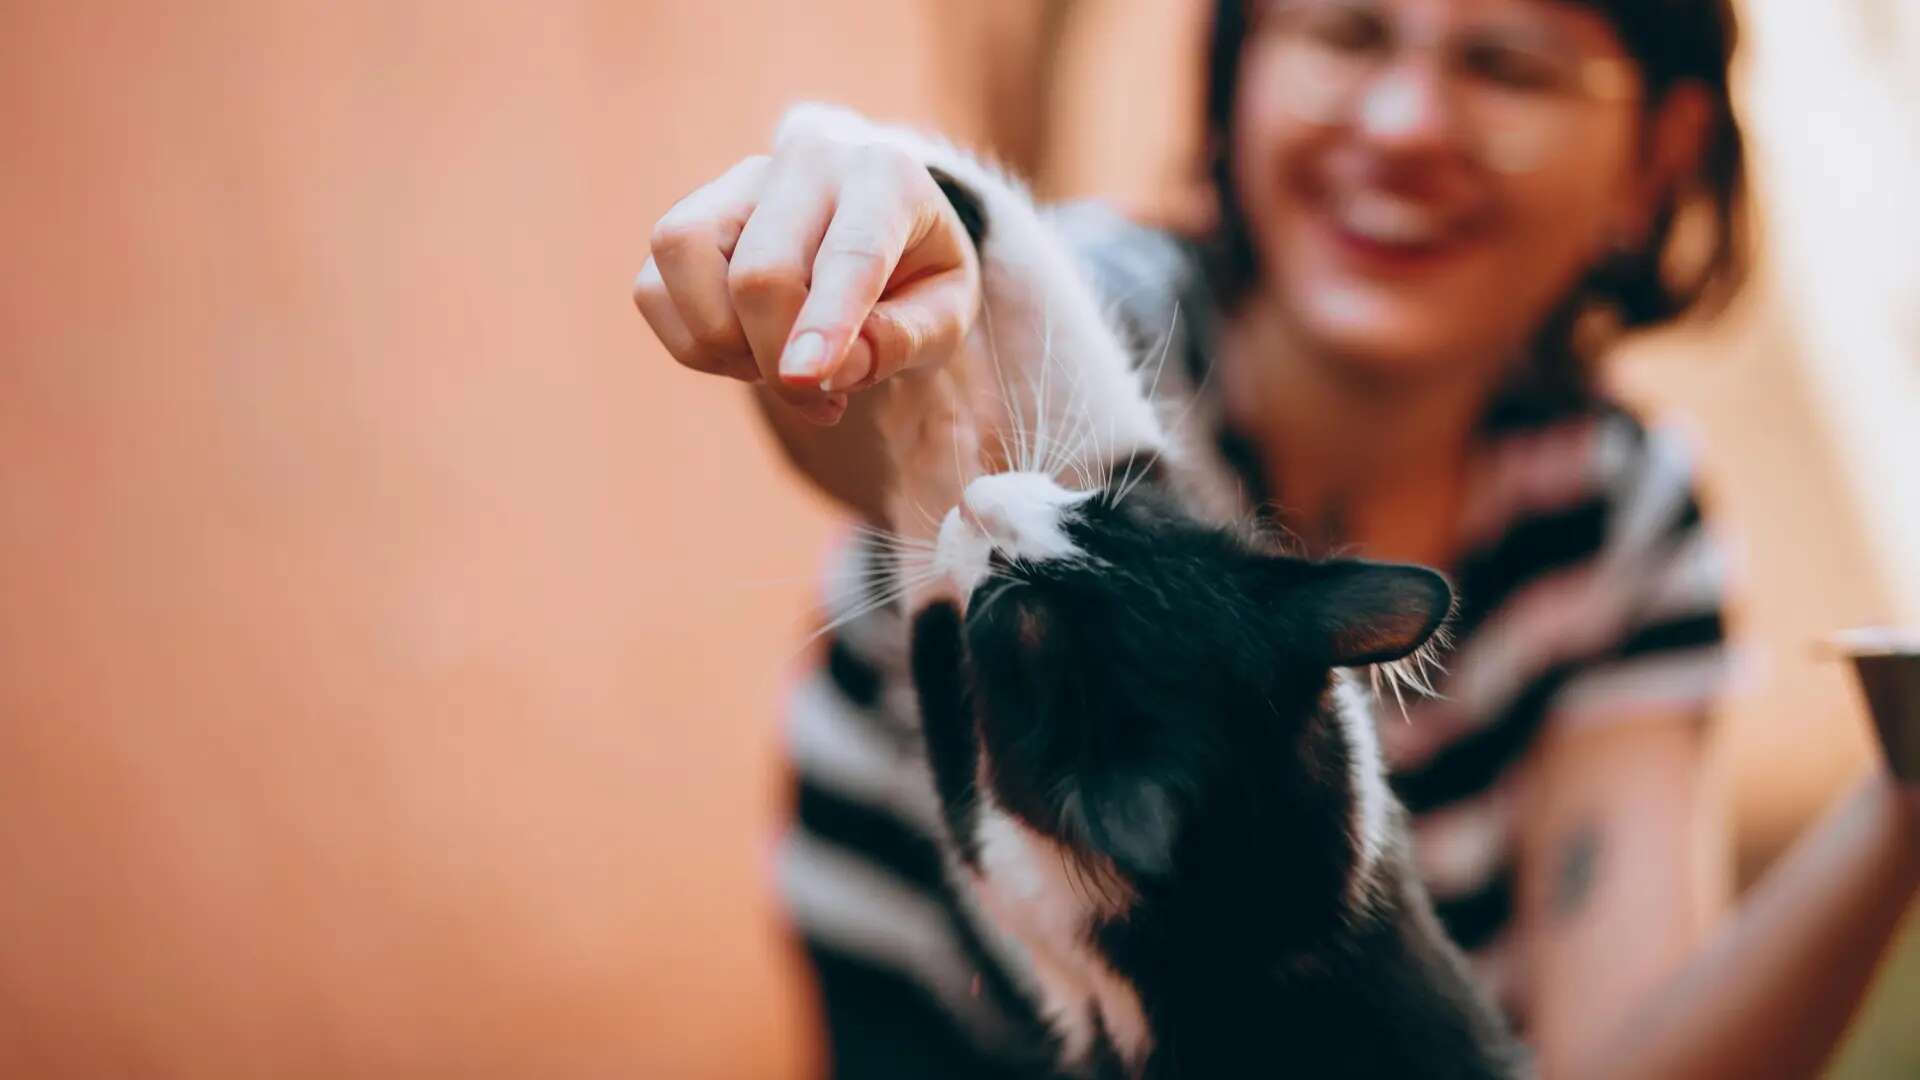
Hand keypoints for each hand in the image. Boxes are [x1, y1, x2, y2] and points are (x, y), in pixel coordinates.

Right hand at [634, 120, 980, 425]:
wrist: (877, 221)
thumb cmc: (917, 272)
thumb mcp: (946, 312)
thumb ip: (905, 341)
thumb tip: (837, 371)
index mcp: (886, 177)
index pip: (849, 255)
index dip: (825, 323)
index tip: (807, 380)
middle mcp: (806, 161)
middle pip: (761, 270)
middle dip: (778, 356)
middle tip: (821, 398)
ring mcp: (734, 183)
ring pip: (683, 255)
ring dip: (722, 342)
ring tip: (774, 365)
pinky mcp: (686, 219)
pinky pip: (653, 288)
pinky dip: (693, 344)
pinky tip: (745, 351)